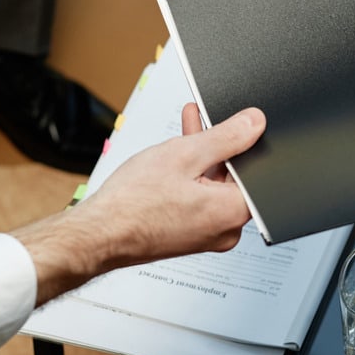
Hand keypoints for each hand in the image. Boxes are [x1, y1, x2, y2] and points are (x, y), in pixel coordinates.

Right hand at [14, 105, 266, 302]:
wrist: (98, 234)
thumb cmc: (132, 204)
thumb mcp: (185, 154)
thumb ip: (227, 136)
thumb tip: (255, 124)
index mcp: (232, 213)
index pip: (255, 171)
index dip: (244, 141)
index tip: (232, 122)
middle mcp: (225, 231)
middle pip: (232, 178)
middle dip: (218, 144)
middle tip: (203, 119)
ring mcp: (206, 236)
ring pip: (212, 186)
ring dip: (201, 157)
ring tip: (188, 127)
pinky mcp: (189, 235)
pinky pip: (198, 199)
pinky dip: (190, 177)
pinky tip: (175, 156)